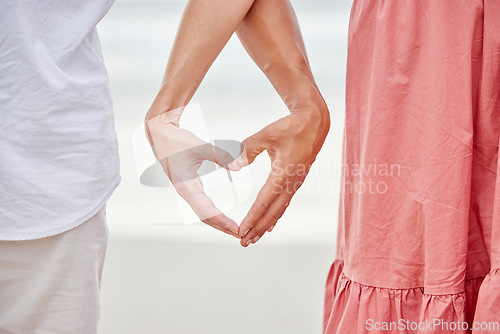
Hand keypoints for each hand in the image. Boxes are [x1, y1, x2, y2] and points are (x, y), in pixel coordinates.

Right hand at [145, 111, 239, 237]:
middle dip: (222, 227)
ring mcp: (187, 190)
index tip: (235, 229)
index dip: (222, 222)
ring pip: (203, 212)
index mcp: (186, 186)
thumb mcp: (200, 146)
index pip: (206, 211)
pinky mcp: (189, 186)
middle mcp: (186, 191)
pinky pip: (202, 205)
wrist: (160, 135)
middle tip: (239, 234)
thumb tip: (238, 167)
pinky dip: (213, 213)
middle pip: (205, 216)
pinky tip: (221, 216)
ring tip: (233, 229)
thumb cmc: (175, 141)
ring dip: (218, 222)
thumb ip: (221, 156)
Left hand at [230, 109, 329, 246]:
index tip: (241, 231)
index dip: (252, 218)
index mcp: (283, 173)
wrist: (314, 122)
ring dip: (267, 225)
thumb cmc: (290, 126)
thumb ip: (247, 150)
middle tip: (244, 243)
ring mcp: (296, 183)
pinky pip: (285, 202)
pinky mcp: (296, 180)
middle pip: (273, 212)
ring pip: (280, 209)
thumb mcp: (266, 134)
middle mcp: (291, 182)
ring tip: (254, 238)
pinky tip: (270, 223)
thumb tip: (234, 166)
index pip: (264, 202)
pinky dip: (276, 215)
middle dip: (258, 229)